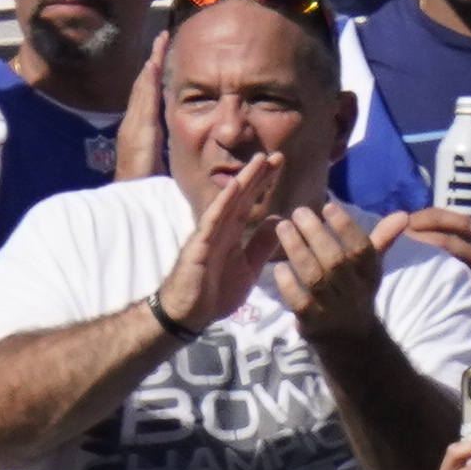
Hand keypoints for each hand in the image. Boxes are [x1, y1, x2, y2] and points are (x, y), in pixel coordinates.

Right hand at [162, 146, 289, 330]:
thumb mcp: (248, 268)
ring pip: (229, 202)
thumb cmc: (215, 292)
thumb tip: (278, 220)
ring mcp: (209, 234)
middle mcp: (221, 227)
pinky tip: (236, 186)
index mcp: (233, 232)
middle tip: (277, 155)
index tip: (280, 164)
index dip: (264, 183)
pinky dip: (224, 202)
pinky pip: (213, 220)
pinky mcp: (200, 244)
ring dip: (244, 181)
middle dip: (258, 175)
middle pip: (241, 196)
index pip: (250, 201)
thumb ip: (261, 245)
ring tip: (259, 162)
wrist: (189, 314)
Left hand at [270, 196, 390, 342]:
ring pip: (316, 279)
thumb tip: (403, 215)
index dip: (346, 227)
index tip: (328, 207)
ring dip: (298, 251)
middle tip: (298, 212)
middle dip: (316, 234)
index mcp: (370, 276)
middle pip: (336, 262)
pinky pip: (300, 303)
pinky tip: (278, 266)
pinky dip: (289, 284)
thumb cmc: (356, 292)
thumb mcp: (370, 269)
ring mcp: (333, 311)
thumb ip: (382, 239)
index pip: (363, 249)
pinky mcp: (313, 325)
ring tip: (283, 227)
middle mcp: (355, 293)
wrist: (350, 343)